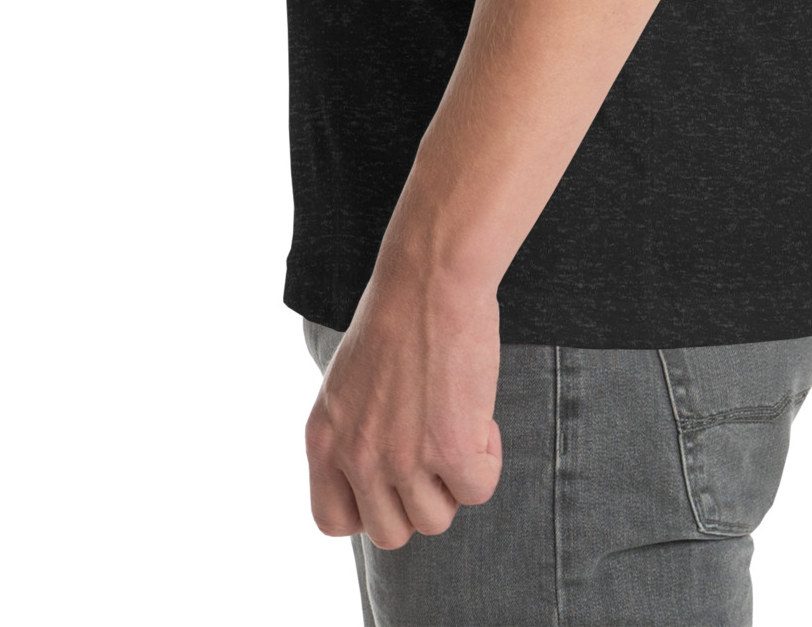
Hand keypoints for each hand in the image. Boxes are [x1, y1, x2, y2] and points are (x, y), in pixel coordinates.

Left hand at [305, 266, 504, 548]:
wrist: (431, 278)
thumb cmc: (398, 316)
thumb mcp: (348, 383)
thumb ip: (354, 434)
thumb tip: (381, 481)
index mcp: (324, 438)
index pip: (332, 520)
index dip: (367, 509)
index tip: (392, 482)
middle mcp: (356, 456)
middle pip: (390, 532)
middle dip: (418, 501)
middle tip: (434, 453)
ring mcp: (402, 459)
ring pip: (436, 519)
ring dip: (454, 481)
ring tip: (458, 427)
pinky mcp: (451, 450)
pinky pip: (477, 490)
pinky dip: (487, 460)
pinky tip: (481, 420)